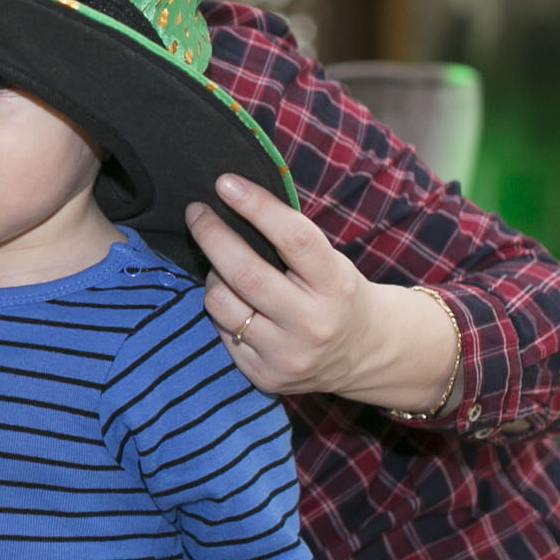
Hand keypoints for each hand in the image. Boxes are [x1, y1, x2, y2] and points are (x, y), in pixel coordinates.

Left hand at [186, 174, 458, 411]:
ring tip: (223, 267)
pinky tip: (236, 304)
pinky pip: (220, 331)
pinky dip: (221, 309)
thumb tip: (232, 196)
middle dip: (212, 235)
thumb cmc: (337, 294)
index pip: (294, 239)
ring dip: (213, 276)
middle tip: (196, 211)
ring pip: (221, 303)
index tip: (225, 183)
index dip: (256, 206)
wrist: (363, 354)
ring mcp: (286, 355)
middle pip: (246, 273)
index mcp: (336, 286)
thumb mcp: (331, 262)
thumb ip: (290, 240)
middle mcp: (312, 324)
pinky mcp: (263, 376)